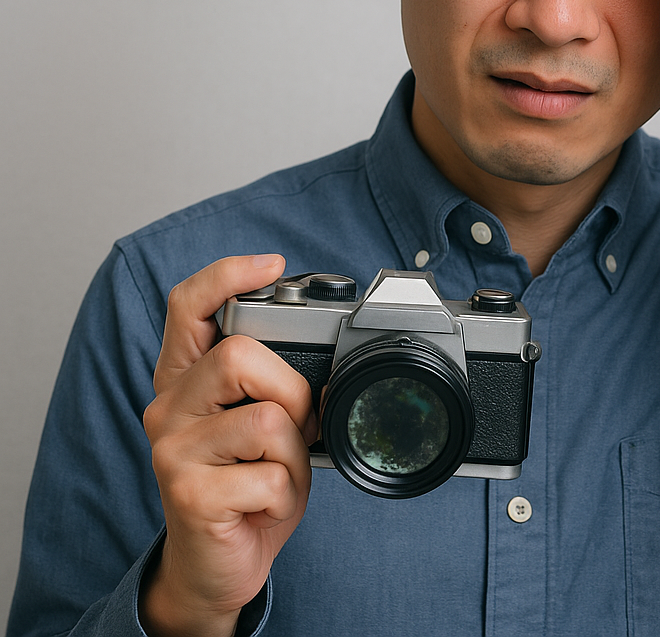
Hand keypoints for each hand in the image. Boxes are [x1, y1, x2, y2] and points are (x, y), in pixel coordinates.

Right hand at [140, 255, 315, 636]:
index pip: (189, 306)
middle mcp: (168, 406)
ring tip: (276, 474)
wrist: (217, 564)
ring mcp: (172, 450)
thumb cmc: (246, 484)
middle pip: (237, 354)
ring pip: (265, 418)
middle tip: (295, 426)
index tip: (272, 264)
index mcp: (185, 378)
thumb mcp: (260, 423)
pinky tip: (264, 505)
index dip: (227, 275)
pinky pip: (269, 475)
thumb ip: (270, 382)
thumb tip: (322, 357)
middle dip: (290, 390)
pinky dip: (287, 492)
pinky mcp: (188, 494)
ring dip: (293, 453)